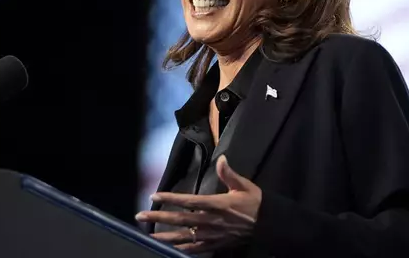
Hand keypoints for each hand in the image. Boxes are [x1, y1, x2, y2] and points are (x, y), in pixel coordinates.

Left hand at [135, 155, 261, 253]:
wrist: (268, 226)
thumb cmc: (255, 203)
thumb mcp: (244, 186)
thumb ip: (229, 174)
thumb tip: (222, 159)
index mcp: (216, 205)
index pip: (189, 201)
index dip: (171, 199)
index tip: (155, 196)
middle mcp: (210, 221)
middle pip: (180, 220)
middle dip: (158, 218)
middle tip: (140, 216)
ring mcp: (211, 235)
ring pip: (183, 237)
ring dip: (164, 236)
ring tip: (147, 235)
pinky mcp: (214, 245)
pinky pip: (194, 249)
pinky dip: (180, 249)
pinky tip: (167, 248)